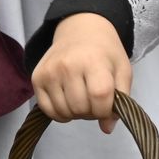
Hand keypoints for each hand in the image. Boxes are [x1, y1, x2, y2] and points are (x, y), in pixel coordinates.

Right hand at [31, 12, 130, 133]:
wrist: (79, 30)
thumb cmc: (104, 52)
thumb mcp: (122, 69)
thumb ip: (121, 99)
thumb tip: (107, 128)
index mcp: (93, 61)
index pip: (99, 97)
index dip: (105, 110)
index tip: (108, 107)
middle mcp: (68, 65)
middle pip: (80, 108)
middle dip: (91, 112)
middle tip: (94, 100)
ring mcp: (49, 72)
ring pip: (64, 112)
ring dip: (76, 113)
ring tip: (82, 98)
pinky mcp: (36, 78)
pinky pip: (48, 110)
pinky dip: (60, 113)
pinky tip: (68, 102)